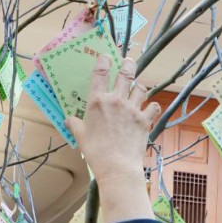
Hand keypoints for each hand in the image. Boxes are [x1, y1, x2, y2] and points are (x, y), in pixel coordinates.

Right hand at [63, 55, 159, 222]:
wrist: (117, 166)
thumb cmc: (95, 152)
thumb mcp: (80, 136)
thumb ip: (74, 124)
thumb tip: (68, 119)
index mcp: (97, 101)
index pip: (100, 73)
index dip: (104, 61)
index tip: (106, 56)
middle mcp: (116, 100)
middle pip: (125, 74)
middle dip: (128, 65)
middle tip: (130, 61)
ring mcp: (132, 109)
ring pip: (141, 88)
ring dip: (140, 86)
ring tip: (139, 87)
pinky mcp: (144, 120)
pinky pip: (153, 107)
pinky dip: (152, 106)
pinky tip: (151, 108)